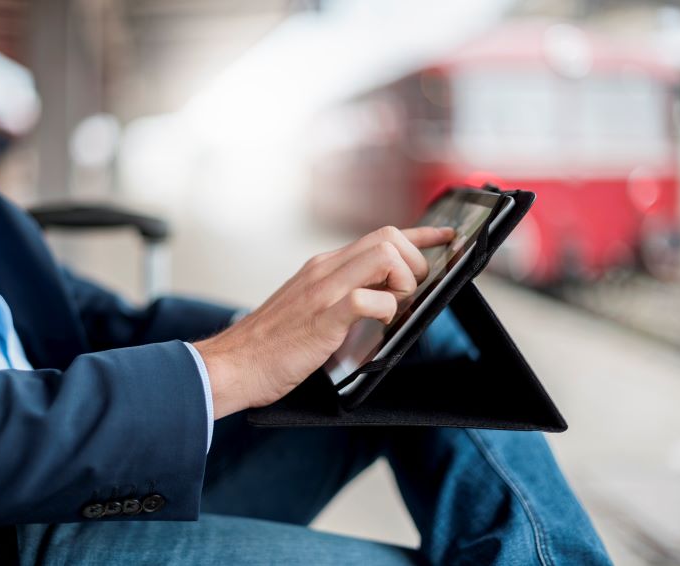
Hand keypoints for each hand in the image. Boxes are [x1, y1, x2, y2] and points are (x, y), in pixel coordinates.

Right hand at [195, 225, 454, 418]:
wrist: (232, 364)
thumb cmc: (269, 345)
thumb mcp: (309, 310)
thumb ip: (340, 299)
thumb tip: (382, 302)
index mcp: (323, 267)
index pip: (380, 235)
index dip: (421, 233)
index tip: (447, 236)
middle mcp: (325, 269)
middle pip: (388, 236)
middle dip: (416, 261)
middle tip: (412, 293)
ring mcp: (323, 290)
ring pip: (384, 256)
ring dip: (404, 282)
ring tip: (395, 308)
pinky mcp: (322, 317)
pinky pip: (368, 300)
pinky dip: (385, 311)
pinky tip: (376, 326)